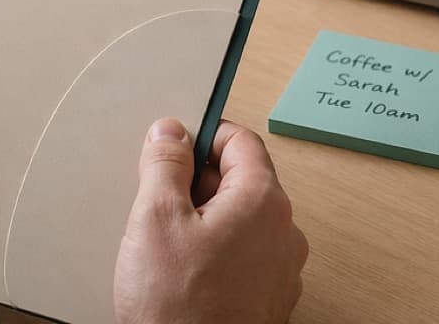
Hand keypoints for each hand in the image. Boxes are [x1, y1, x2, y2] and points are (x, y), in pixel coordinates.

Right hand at [114, 119, 306, 323]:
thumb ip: (165, 163)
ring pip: (241, 221)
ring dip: (207, 220)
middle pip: (242, 180)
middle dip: (199, 183)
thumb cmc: (179, 307)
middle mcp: (283, 233)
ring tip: (169, 245)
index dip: (203, 136)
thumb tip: (171, 132)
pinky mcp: (269, 299)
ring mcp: (280, 270)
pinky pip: (245, 256)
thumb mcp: (155, 217)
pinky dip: (217, 253)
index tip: (174, 145)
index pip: (241, 141)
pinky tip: (185, 273)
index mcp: (263, 201)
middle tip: (160, 202)